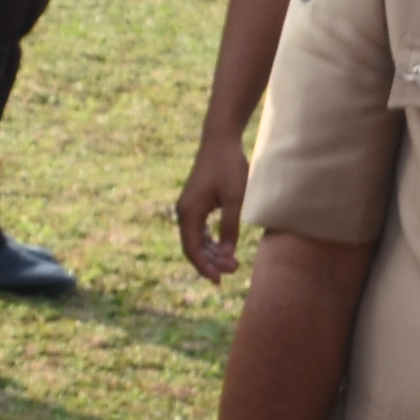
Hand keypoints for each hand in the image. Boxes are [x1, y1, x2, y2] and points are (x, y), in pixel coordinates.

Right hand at [173, 131, 248, 279]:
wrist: (220, 140)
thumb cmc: (228, 166)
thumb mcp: (234, 197)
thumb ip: (230, 226)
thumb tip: (227, 254)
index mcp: (189, 212)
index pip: (192, 249)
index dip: (204, 267)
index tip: (219, 280)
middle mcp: (184, 212)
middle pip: (193, 247)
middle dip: (211, 262)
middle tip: (234, 270)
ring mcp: (189, 208)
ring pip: (196, 240)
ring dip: (212, 253)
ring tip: (233, 263)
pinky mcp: (196, 204)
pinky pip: (199, 230)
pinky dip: (211, 242)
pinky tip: (224, 248)